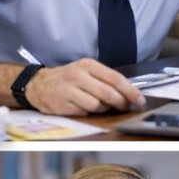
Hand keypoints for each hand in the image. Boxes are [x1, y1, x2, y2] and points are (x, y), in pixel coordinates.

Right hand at [25, 59, 145, 115]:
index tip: (140, 100)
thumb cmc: (70, 79)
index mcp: (88, 65)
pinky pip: (84, 112)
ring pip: (97, 105)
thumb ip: (107, 81)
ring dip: (104, 109)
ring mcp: (68, 90)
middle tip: (126, 107)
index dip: (130, 91)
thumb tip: (130, 95)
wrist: (38, 84)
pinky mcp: (61, 104)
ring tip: (102, 106)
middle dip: (121, 103)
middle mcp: (77, 75)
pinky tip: (86, 107)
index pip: (115, 78)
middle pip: (108, 93)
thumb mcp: (88, 72)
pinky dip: (90, 113)